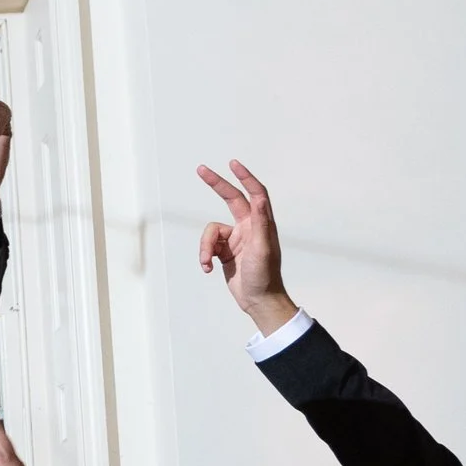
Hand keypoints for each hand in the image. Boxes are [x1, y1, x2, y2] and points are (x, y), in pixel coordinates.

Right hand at [196, 160, 297, 336]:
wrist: (257, 300)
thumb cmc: (264, 276)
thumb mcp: (263, 248)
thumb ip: (260, 223)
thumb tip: (259, 198)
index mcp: (260, 223)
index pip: (254, 193)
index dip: (245, 177)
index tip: (233, 164)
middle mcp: (248, 227)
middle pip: (231, 199)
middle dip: (216, 184)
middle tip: (201, 170)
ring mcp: (235, 239)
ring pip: (211, 231)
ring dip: (205, 246)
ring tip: (207, 263)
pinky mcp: (224, 252)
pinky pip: (207, 246)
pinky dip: (204, 256)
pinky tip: (208, 269)